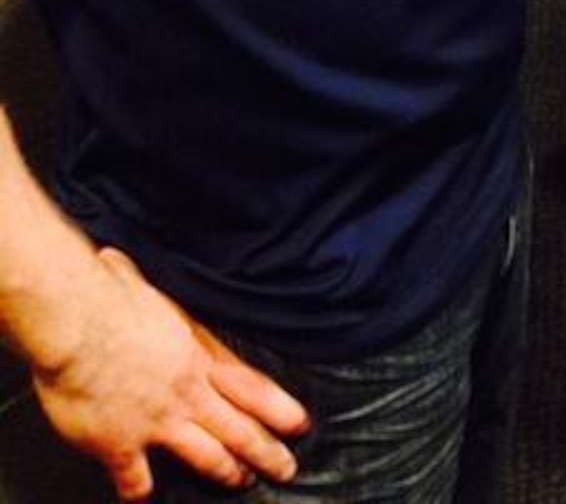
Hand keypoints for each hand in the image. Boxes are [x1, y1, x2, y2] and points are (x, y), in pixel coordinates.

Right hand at [32, 246, 308, 499]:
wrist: (80, 321)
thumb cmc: (114, 295)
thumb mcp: (157, 288)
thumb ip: (160, 298)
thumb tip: (133, 269)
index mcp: (199, 354)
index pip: (252, 387)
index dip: (280, 408)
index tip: (300, 424)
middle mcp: (187, 392)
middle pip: (240, 429)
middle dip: (268, 452)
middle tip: (287, 467)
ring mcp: (158, 421)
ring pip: (206, 457)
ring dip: (227, 472)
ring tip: (242, 482)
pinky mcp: (122, 445)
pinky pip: (137, 479)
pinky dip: (141, 491)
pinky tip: (144, 496)